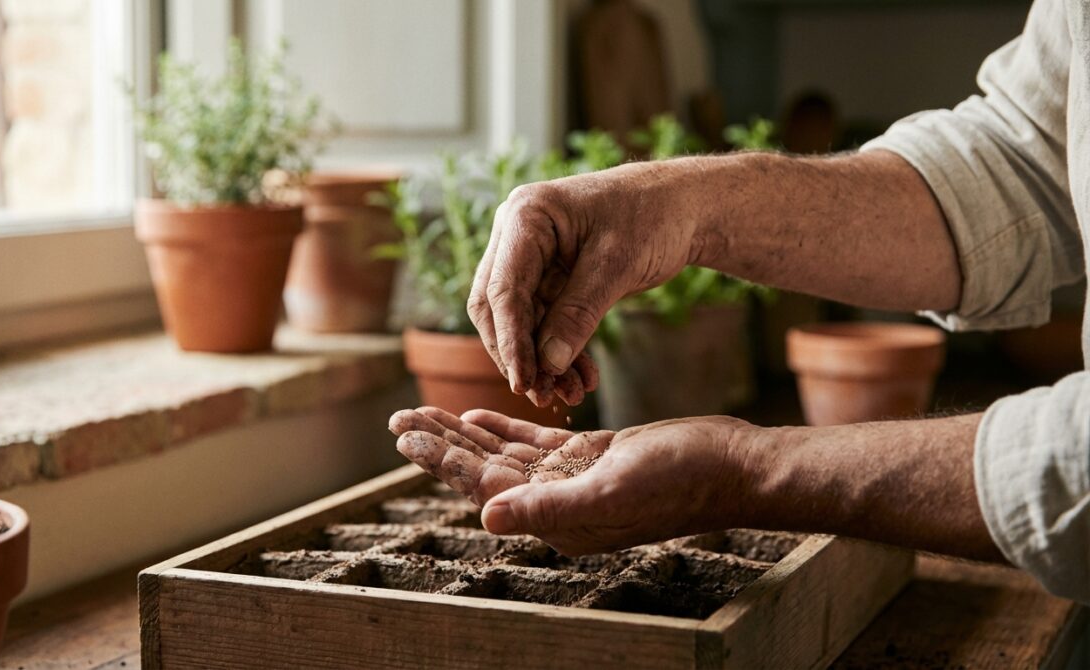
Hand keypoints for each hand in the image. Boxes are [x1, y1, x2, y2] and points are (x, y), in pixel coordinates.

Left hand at [388, 407, 762, 555]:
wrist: (731, 466)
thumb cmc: (680, 481)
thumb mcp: (611, 489)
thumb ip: (546, 507)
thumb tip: (484, 517)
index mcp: (555, 517)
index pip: (483, 486)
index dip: (442, 459)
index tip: (405, 435)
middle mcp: (556, 502)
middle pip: (483, 469)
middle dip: (440, 443)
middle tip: (398, 419)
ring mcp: (572, 478)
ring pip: (503, 453)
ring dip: (464, 432)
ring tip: (424, 412)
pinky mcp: (590, 455)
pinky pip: (535, 442)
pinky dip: (504, 428)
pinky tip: (476, 414)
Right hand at [466, 162, 701, 403]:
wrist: (682, 205)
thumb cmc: (652, 216)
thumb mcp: (618, 265)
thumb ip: (579, 313)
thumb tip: (549, 364)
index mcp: (525, 216)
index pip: (503, 289)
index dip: (511, 341)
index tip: (525, 383)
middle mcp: (516, 235)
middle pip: (497, 308)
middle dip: (520, 355)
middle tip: (542, 396)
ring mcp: (530, 257)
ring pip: (521, 321)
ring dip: (543, 360)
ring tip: (570, 395)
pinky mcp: (548, 277)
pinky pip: (544, 321)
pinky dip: (560, 350)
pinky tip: (581, 378)